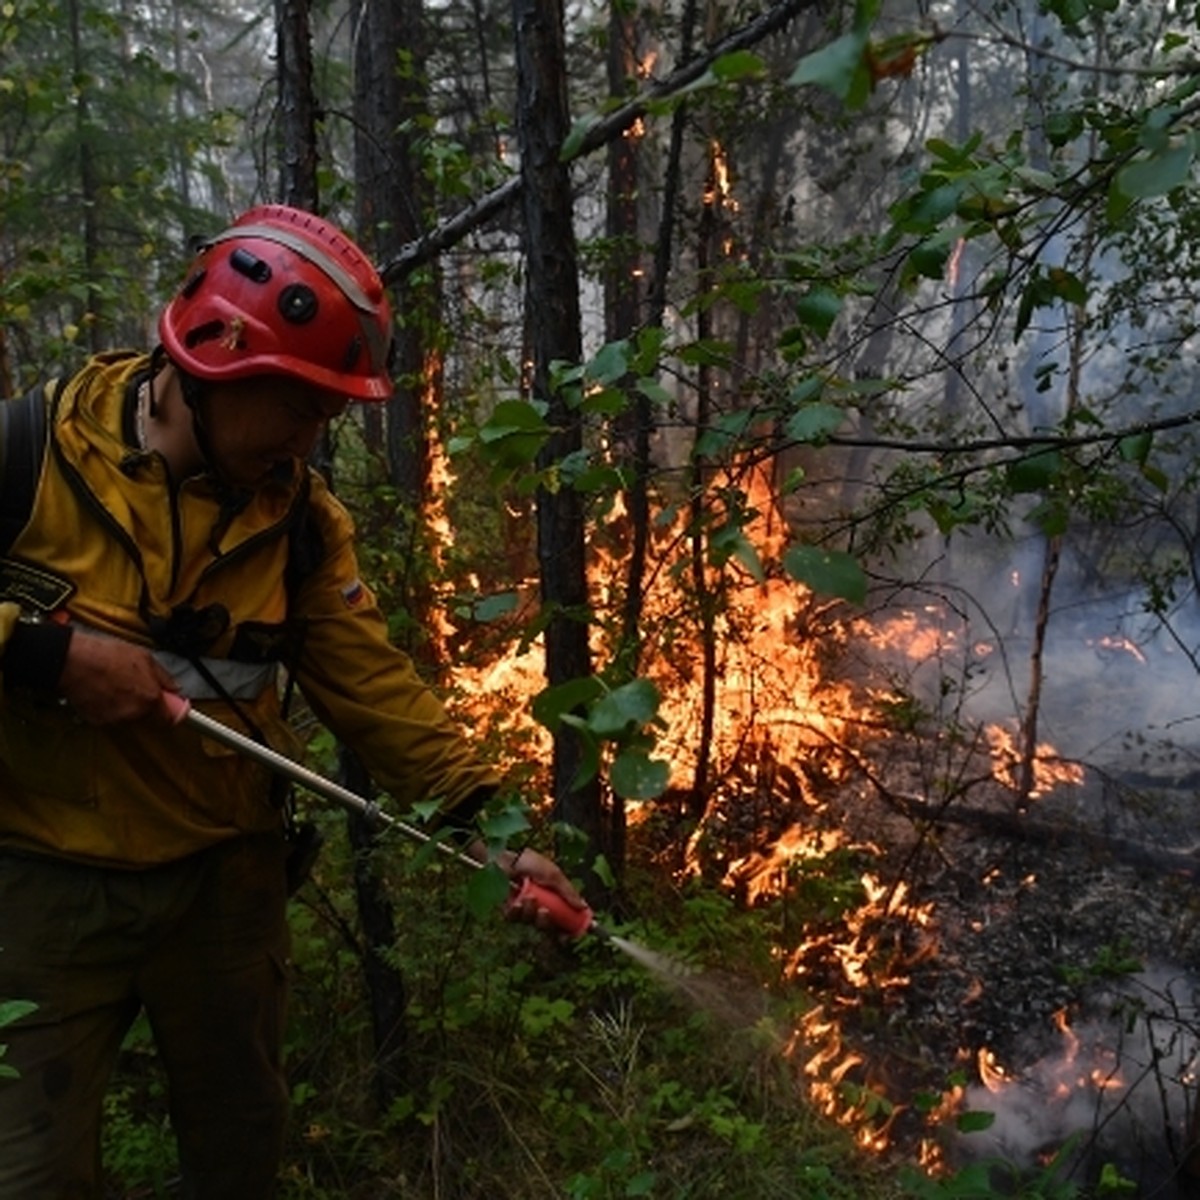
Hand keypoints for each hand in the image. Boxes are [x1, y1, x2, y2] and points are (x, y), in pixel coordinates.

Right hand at [57, 632, 179, 724]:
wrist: (73, 661)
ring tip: (116, 685)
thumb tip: (174, 688)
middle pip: (149, 718)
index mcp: (150, 698)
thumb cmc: (105, 656)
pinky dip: (110, 708)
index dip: (171, 711)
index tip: (171, 707)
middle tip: (135, 686)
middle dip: (147, 705)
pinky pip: (111, 717)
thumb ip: (164, 677)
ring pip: (129, 718)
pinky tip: (104, 691)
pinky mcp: (97, 722)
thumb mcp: (145, 658)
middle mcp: (134, 713)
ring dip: (127, 706)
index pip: (170, 719)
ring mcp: (115, 720)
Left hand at [501, 846, 588, 930]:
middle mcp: (540, 904)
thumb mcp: (553, 875)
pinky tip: (517, 901)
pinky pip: (516, 920)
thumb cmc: (529, 861)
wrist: (504, 859)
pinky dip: (518, 912)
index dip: (567, 929)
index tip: (568, 935)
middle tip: (545, 912)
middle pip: (548, 926)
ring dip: (531, 912)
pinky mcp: (509, 909)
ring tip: (529, 896)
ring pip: (532, 923)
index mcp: (553, 896)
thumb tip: (584, 908)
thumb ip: (568, 892)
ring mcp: (525, 908)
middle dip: (547, 923)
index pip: (563, 918)